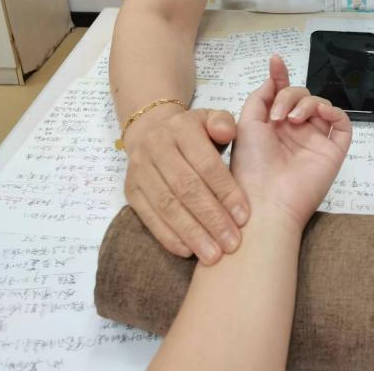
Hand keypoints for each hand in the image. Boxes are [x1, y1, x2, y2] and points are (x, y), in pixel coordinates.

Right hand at [123, 104, 249, 263]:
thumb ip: (223, 123)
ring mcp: (140, 170)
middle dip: (211, 219)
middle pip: (186, 188)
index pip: (206, 163)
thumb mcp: (211, 118)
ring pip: (166, 206)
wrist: (151, 129)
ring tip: (213, 255)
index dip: (225, 191)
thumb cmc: (194, 131)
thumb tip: (226, 132)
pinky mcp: (130, 190)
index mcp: (181, 128)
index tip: (244, 217)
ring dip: (191, 233)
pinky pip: (149, 217)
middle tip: (232, 243)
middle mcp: (156, 147)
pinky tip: (188, 252)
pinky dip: (168, 237)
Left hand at [230, 55, 351, 231]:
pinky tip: (319, 114)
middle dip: (289, 94)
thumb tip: (273, 78)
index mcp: (272, 125)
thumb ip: (260, 96)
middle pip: (301, 95)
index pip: (281, 94)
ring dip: (306, 102)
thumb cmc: (251, 165)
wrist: (266, 201)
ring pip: (321, 104)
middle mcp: (294, 130)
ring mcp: (315, 140)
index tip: (275, 60)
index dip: (280, 75)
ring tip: (292, 119)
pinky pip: (342, 124)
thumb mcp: (247, 123)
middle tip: (277, 115)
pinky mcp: (333, 151)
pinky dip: (334, 111)